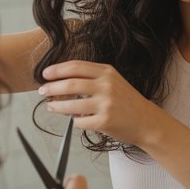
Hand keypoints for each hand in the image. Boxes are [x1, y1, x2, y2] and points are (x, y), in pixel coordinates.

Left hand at [38, 61, 158, 146]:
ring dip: (57, 106)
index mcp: (107, 72)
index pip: (76, 66)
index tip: (45, 74)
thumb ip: (92, 78)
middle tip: (42, 91)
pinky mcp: (105, 121)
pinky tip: (75, 120)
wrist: (147, 121)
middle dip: (51, 87)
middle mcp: (107, 86)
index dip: (57, 69)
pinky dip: (74, 122)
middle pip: (70, 84)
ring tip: (51, 106)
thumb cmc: (127, 102)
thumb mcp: (113, 81)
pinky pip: (80, 122)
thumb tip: (61, 80)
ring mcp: (106, 104)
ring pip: (71, 105)